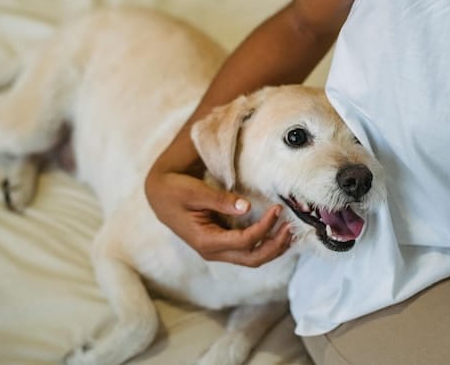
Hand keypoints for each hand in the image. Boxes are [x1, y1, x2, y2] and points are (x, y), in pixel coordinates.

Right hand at [146, 172, 291, 266]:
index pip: (244, 241)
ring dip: (273, 248)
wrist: (159, 195)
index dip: (264, 227)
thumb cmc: (175, 190)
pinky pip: (247, 251)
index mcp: (206, 240)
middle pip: (252, 258)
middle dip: (275, 245)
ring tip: (290, 232)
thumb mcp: (195, 192)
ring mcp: (217, 250)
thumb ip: (219, 200)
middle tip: (290, 227)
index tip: (277, 209)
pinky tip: (276, 233)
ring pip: (252, 258)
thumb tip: (245, 206)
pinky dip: (264, 244)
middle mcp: (213, 251)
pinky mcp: (221, 244)